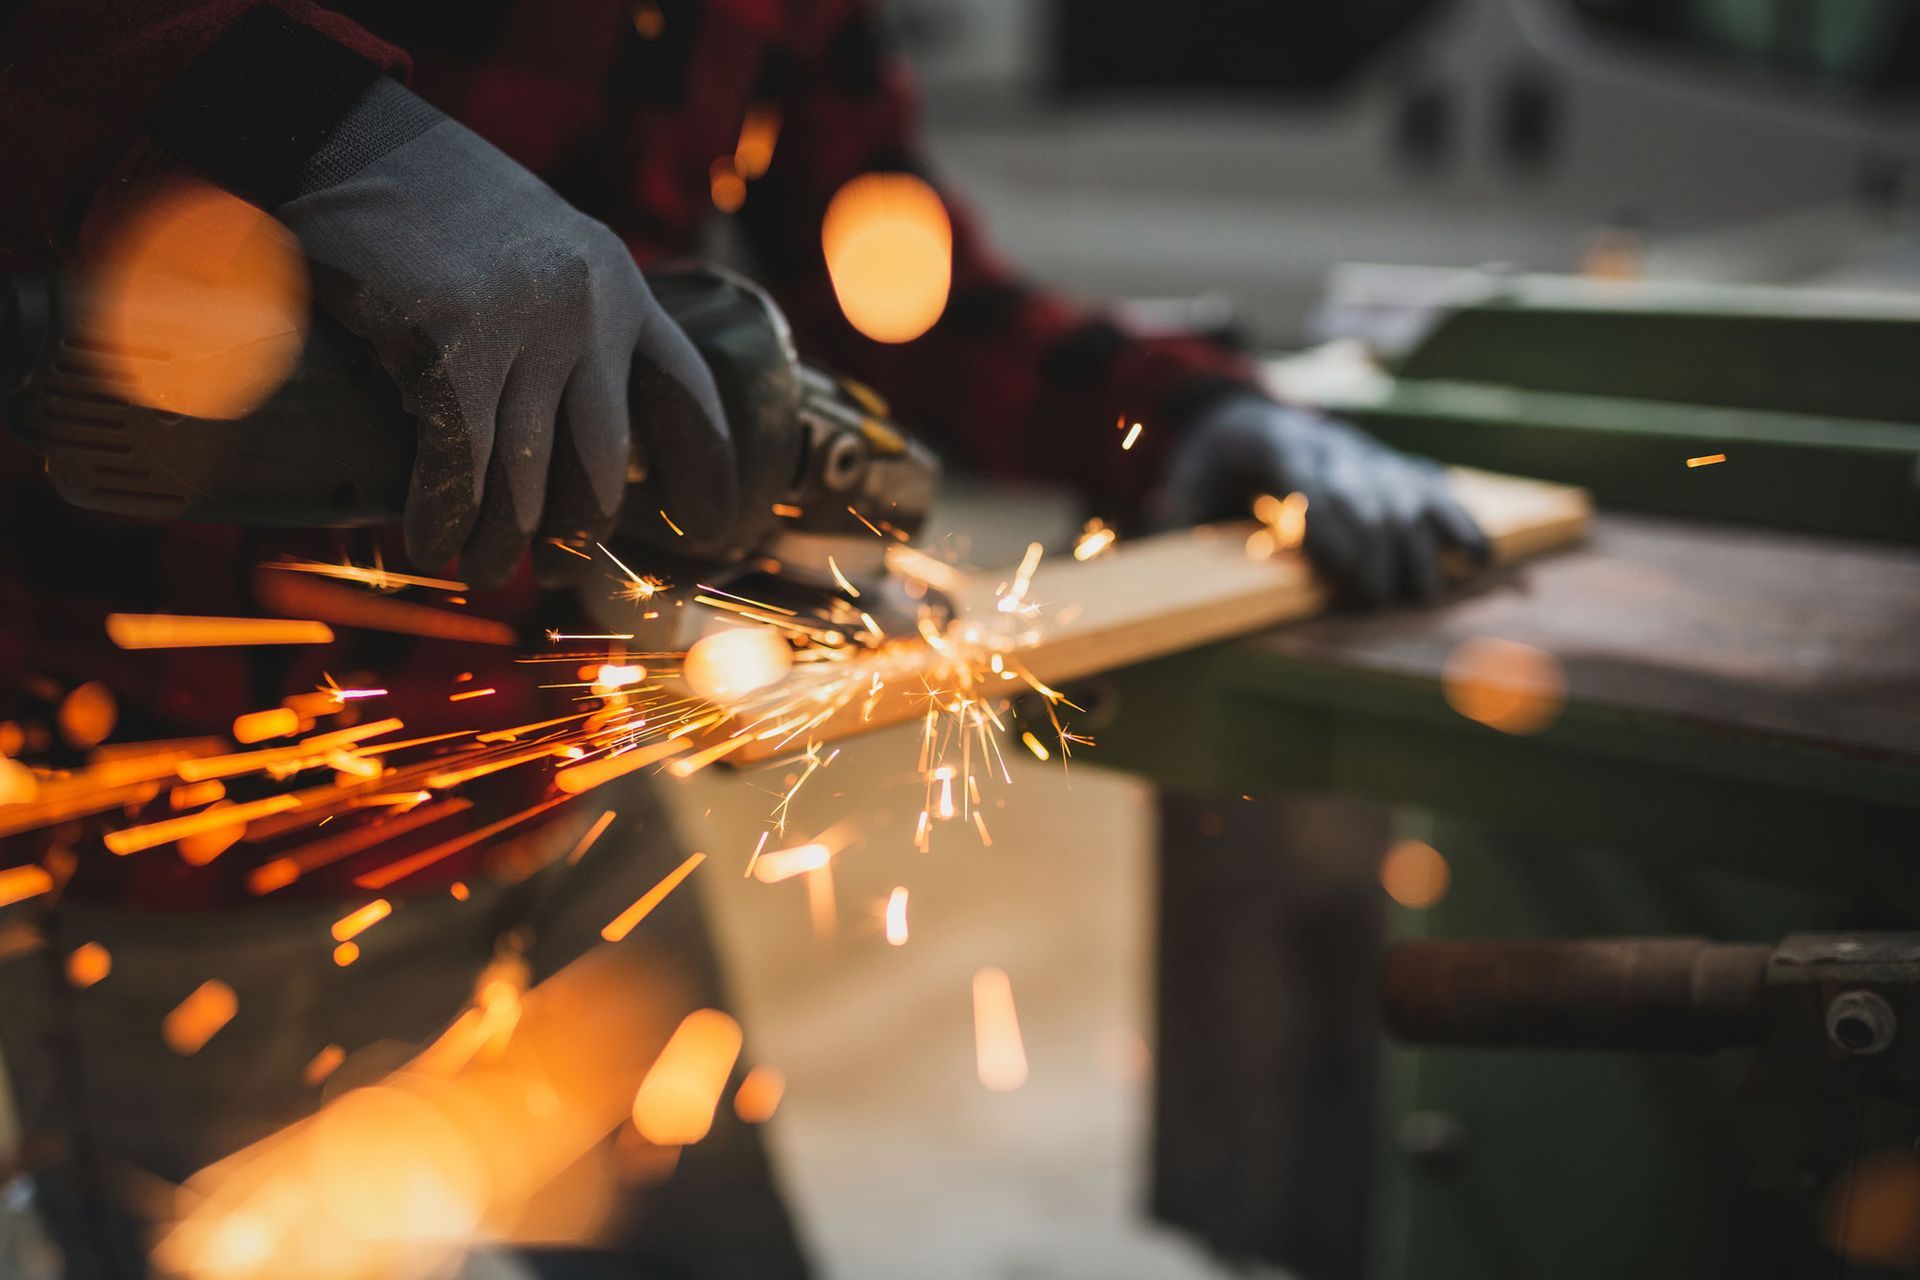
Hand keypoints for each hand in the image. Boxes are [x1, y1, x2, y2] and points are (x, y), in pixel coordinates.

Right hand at [277, 78, 733, 586]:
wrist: (342, 137)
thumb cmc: (427, 201)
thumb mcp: (533, 248)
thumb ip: (567, 320)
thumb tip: (565, 428)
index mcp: (618, 284)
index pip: (684, 388)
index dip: (703, 463)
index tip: (708, 524)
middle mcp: (589, 308)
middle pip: (603, 458)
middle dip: (579, 529)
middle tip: (554, 568)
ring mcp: (525, 325)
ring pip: (525, 474)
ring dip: (502, 539)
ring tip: (479, 569)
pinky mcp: (451, 340)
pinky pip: (460, 462)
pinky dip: (445, 515)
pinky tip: (430, 542)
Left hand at [1156, 393, 1488, 604]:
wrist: (1243, 412)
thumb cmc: (1211, 459)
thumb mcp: (1183, 473)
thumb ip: (1174, 505)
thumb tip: (1162, 527)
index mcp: (1277, 443)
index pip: (1314, 486)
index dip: (1337, 531)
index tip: (1351, 577)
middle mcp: (1331, 443)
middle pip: (1367, 495)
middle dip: (1379, 550)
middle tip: (1382, 603)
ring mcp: (1365, 453)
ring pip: (1406, 491)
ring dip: (1419, 546)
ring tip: (1424, 597)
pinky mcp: (1389, 465)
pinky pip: (1432, 488)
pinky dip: (1457, 521)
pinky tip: (1480, 558)